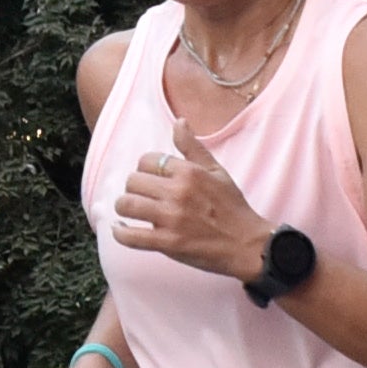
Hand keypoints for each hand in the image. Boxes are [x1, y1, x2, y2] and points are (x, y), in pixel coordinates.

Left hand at [112, 121, 270, 279]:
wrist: (247, 245)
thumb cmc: (233, 208)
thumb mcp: (217, 171)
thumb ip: (193, 148)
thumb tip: (179, 122)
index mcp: (188, 172)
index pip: (147, 160)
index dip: (145, 169)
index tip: (151, 179)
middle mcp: (178, 192)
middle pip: (133, 181)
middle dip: (134, 188)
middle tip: (141, 196)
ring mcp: (171, 218)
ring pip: (126, 205)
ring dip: (124, 207)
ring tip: (129, 211)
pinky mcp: (168, 243)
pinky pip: (130, 236)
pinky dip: (120, 233)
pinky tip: (121, 229)